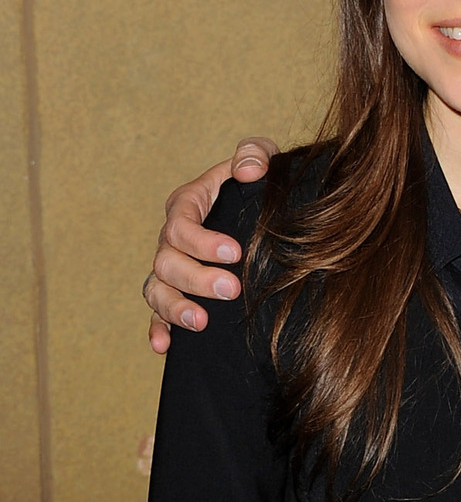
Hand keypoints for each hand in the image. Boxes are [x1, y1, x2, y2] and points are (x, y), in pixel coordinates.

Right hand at [143, 138, 279, 351]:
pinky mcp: (177, 292)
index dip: (202, 240)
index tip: (235, 253)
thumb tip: (249, 170)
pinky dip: (158, 329)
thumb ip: (254, 154)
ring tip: (200, 322)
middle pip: (166, 261)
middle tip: (231, 290)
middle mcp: (172, 238)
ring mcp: (171, 267)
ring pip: (156, 289)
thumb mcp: (261, 159)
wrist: (261, 211)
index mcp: (188, 203)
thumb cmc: (259, 182)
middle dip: (196, 278)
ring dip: (174, 307)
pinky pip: (157, 313)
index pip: (181, 223)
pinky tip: (165, 346)